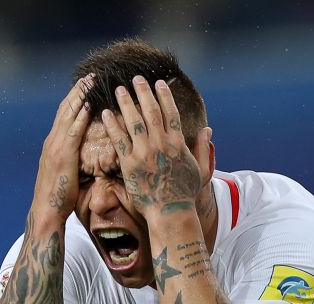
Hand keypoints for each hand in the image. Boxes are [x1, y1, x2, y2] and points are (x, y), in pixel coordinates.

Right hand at [30, 74, 93, 221]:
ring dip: (80, 96)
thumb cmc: (58, 197)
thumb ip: (71, 159)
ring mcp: (56, 147)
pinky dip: (80, 115)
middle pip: (66, 109)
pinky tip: (89, 104)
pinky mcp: (63, 155)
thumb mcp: (65, 173)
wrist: (46, 211)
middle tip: (90, 75)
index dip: (74, 99)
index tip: (85, 85)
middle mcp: (52, 141)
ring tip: (91, 81)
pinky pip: (74, 130)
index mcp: (53, 144)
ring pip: (69, 114)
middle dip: (78, 91)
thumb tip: (82, 153)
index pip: (64, 115)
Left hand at [101, 76, 200, 219]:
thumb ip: (204, 149)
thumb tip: (208, 130)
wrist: (170, 213)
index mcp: (178, 144)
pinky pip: (119, 140)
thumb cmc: (185, 195)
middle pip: (151, 112)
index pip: (171, 113)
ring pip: (133, 122)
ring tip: (119, 89)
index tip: (159, 83)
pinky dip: (112, 125)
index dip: (164, 96)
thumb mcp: (201, 170)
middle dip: (144, 93)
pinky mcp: (129, 164)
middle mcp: (161, 144)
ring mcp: (144, 153)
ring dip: (126, 103)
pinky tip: (105, 113)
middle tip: (136, 78)